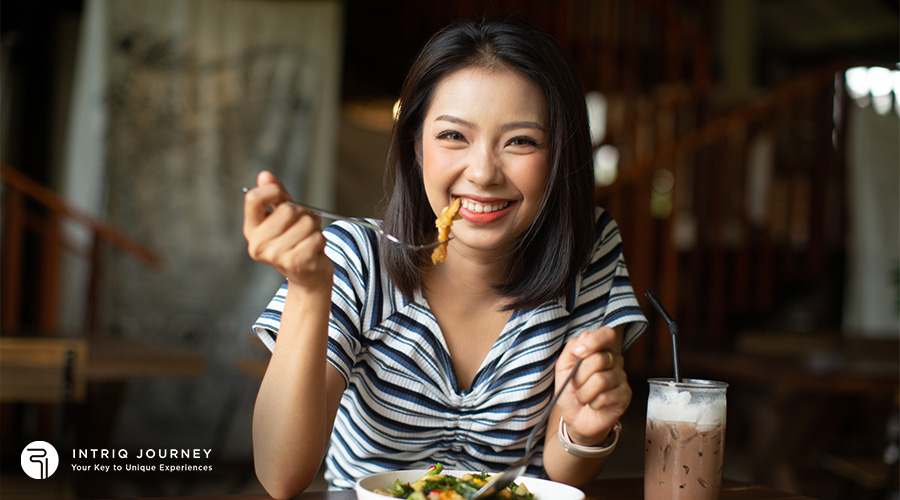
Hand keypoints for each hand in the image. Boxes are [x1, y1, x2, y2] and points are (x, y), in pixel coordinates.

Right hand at [243, 171, 332, 290]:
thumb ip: (275, 196)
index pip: (254, 198)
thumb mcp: (283, 217)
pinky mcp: (296, 263)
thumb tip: (264, 175)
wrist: (308, 275)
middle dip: (303, 213)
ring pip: (306, 223)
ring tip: (309, 238)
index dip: (273, 190)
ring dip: (314, 228)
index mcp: (251, 230)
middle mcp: (258, 244)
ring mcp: (276, 256)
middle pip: (287, 209)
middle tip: (304, 225)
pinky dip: (321, 240)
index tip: (282, 195)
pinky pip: (316, 237)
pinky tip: (314, 249)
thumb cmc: (295, 241)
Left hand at [554, 326, 630, 445]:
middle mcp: (614, 361)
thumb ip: (572, 349)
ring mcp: (621, 378)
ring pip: (601, 380)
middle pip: (599, 359)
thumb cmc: (570, 390)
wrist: (575, 417)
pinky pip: (606, 396)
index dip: (594, 341)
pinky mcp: (625, 396)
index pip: (607, 334)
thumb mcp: (563, 367)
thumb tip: (586, 334)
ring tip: (583, 397)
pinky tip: (593, 404)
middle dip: (580, 376)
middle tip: (576, 385)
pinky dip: (593, 402)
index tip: (579, 352)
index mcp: (600, 350)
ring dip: (584, 392)